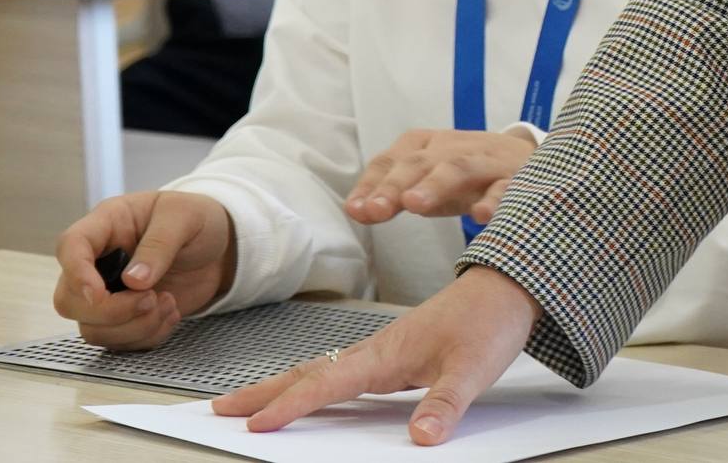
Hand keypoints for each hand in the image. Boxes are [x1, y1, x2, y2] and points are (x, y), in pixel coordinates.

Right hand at [51, 190, 236, 350]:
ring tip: (168, 303)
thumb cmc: (198, 219)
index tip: (99, 295)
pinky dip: (146, 336)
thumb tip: (133, 281)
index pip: (70, 247)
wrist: (221, 247)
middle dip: (111, 311)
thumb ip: (159, 244)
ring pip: (92, 329)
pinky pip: (119, 342)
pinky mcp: (125, 317)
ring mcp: (110, 293)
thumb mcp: (185, 216)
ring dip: (133, 326)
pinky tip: (171, 313)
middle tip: (151, 298)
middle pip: (69, 300)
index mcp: (107, 224)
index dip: (76, 274)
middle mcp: (99, 261)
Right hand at [212, 265, 538, 437]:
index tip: (257, 424)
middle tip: (220, 409)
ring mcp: (381, 351)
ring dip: (281, 386)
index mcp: (385, 353)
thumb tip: (420, 439)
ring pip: (319, 370)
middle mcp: (375, 351)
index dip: (290, 406)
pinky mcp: (393, 354)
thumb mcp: (472, 369)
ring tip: (247, 404)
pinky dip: (312, 382)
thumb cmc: (488, 322)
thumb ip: (444, 405)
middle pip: (307, 373)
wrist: (507, 287)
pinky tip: (310, 394)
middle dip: (262, 391)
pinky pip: (339, 371)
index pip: (326, 382)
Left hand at [346, 128, 537, 227]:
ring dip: (436, 184)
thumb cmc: (466, 175)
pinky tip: (481, 215)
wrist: (527, 158)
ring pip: (459, 168)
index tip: (357, 211)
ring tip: (414, 205)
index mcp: (427, 145)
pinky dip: (494, 199)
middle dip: (395, 185)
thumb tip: (356, 211)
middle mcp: (454, 148)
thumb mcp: (427, 181)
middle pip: (420, 162)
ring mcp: (485, 162)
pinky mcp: (516, 178)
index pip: (392, 160)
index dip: (373, 183)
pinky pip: (505, 188)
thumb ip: (393, 196)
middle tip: (376, 210)